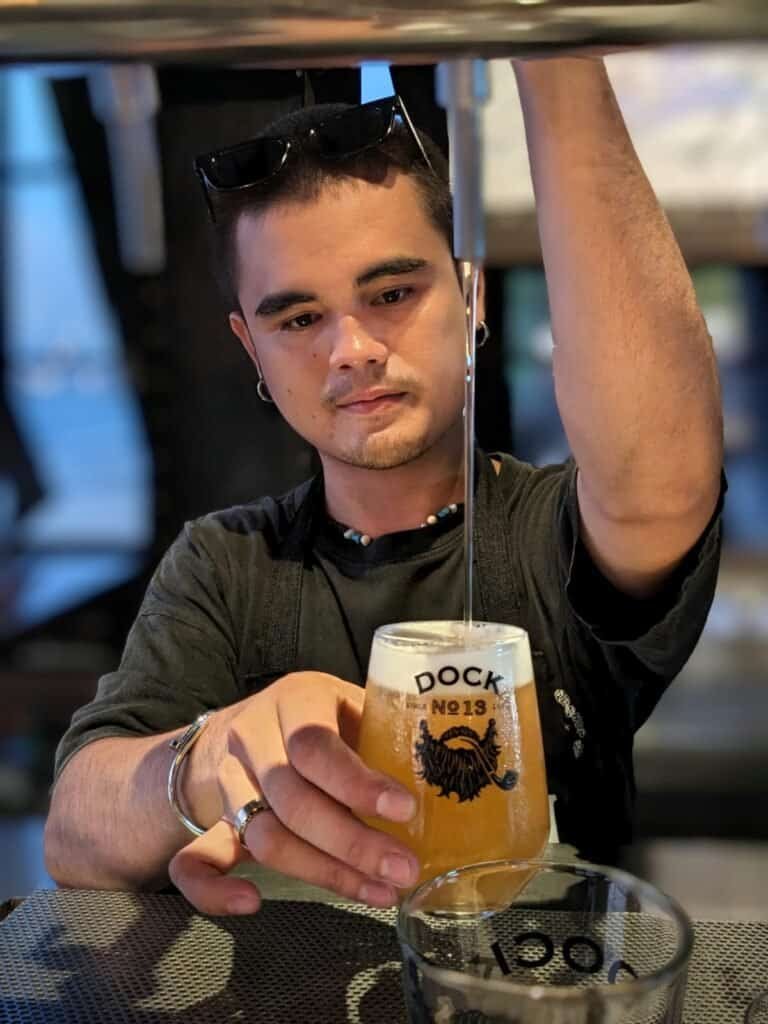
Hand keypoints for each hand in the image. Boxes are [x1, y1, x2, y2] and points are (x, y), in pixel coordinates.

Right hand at [169, 672, 418, 914]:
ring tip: (377, 892)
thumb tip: (457, 768)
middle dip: (351, 843)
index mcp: (296, 701)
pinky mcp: (211, 821)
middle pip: (293, 800)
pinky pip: (195, 860)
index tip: (405, 811)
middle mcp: (254, 737)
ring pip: (263, 836)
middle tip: (403, 869)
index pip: (315, 745)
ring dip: (321, 873)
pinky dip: (214, 890)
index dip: (358, 783)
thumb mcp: (351, 703)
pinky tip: (253, 904)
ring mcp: (228, 781)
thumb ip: (388, 729)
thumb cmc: (320, 717)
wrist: (243, 724)